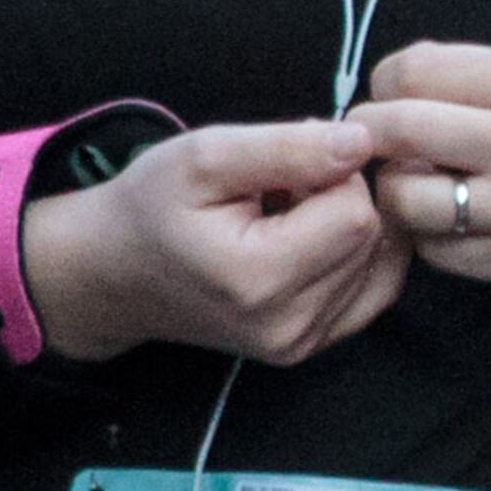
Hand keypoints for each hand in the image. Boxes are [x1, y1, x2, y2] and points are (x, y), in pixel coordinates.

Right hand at [22, 118, 408, 369]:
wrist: (114, 272)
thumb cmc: (152, 206)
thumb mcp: (205, 156)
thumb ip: (287, 148)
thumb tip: (362, 142)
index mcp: (259, 281)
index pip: (356, 212)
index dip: (331, 173)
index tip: (283, 168)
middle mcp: (288, 327)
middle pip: (370, 237)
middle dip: (337, 198)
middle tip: (277, 191)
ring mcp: (300, 345)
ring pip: (376, 260)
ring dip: (342, 226)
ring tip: (282, 217)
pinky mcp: (310, 348)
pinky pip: (374, 289)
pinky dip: (354, 256)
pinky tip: (310, 239)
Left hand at [353, 42, 490, 330]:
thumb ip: (488, 81)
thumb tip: (403, 82)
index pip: (415, 69)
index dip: (387, 83)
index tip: (393, 96)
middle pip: (398, 128)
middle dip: (370, 134)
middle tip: (375, 142)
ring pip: (405, 198)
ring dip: (396, 191)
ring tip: (417, 185)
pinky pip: (436, 251)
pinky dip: (429, 237)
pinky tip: (451, 223)